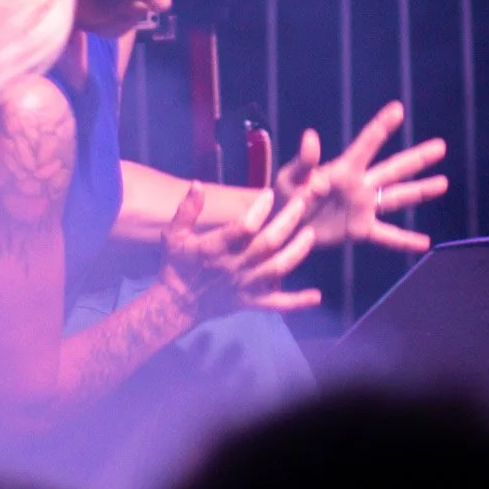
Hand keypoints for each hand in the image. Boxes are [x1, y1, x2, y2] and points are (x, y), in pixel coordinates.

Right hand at [161, 183, 320, 320]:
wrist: (178, 303)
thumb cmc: (177, 263)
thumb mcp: (172, 235)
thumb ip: (185, 210)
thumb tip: (197, 184)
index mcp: (214, 249)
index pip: (241, 228)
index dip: (258, 211)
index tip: (270, 193)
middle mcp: (233, 267)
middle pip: (266, 245)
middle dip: (287, 223)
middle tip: (302, 203)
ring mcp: (245, 286)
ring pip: (277, 269)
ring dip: (297, 252)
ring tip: (311, 234)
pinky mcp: (251, 301)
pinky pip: (277, 304)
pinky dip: (297, 302)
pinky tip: (316, 297)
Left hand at [274, 102, 448, 253]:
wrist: (281, 226)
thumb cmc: (282, 196)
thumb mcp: (288, 178)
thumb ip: (303, 162)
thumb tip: (310, 136)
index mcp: (342, 169)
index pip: (366, 144)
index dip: (382, 126)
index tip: (398, 109)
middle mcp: (359, 185)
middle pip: (393, 169)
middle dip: (417, 158)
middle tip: (440, 146)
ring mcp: (362, 207)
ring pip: (397, 197)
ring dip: (421, 190)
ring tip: (443, 183)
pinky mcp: (359, 229)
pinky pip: (386, 236)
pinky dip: (405, 240)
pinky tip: (424, 242)